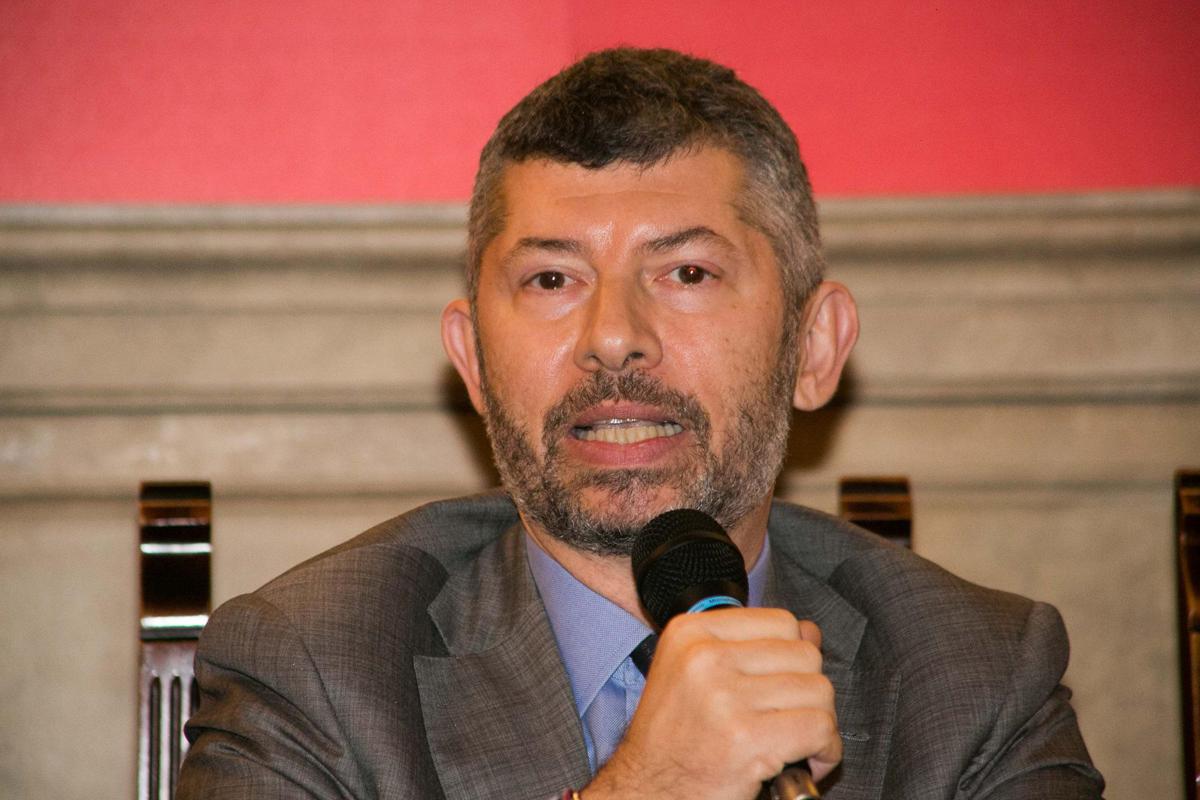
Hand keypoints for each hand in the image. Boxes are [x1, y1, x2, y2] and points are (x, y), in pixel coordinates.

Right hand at [582, 608, 839, 799]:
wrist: (647, 788)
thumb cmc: (674, 737)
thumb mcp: (698, 674)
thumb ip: (754, 647)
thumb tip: (811, 632)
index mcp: (691, 632)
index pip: (782, 622)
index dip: (792, 656)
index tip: (780, 684)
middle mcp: (704, 657)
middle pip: (805, 656)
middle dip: (807, 692)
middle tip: (787, 719)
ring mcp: (724, 697)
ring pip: (819, 692)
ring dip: (820, 722)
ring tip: (795, 741)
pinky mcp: (746, 738)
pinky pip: (820, 728)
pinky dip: (826, 750)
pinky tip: (807, 761)